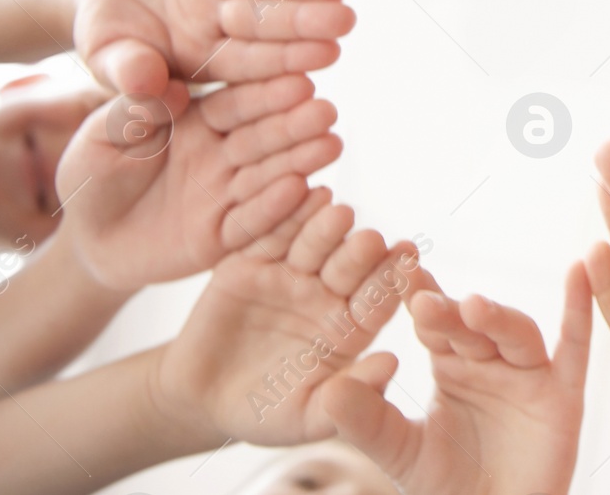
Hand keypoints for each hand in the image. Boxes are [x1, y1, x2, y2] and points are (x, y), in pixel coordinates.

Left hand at [55, 76, 341, 290]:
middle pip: (262, 135)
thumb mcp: (100, 139)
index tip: (295, 78)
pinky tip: (302, 191)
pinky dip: (275, 208)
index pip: (235, 102)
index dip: (263, 92)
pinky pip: (252, 222)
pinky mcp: (226, 235)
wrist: (89, 240)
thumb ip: (133, 114)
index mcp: (199, 118)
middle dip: (294, 123)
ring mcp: (228, 193)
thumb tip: (172, 90)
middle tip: (326, 110)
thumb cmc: (92, 177)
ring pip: (268, 174)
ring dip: (300, 160)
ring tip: (331, 145)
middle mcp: (223, 152)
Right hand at [75, 0, 354, 96]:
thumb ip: (128, 74)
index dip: (284, 59)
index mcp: (202, 53)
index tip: (324, 58)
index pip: (248, 60)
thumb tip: (151, 89)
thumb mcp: (107, 57)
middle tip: (346, 21)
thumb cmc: (109, 34)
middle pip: (265, 19)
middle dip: (304, 21)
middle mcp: (218, 13)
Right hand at [154, 192, 414, 444]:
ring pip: (312, 243)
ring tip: (337, 212)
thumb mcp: (307, 415)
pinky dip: (279, 216)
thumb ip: (351, 393)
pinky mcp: (252, 259)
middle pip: (348, 265)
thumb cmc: (264, 413)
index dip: (392, 283)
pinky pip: (267, 234)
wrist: (200, 399)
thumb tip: (393, 366)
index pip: (376, 300)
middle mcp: (328, 292)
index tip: (408, 265)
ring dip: (324, 227)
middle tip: (371, 239)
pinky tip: (294, 193)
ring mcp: (291, 273)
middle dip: (359, 252)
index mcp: (351, 325)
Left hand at [323, 265, 591, 494]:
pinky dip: (581, 306)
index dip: (419, 297)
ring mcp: (529, 374)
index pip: (434, 322)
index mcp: (451, 364)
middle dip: (450, 312)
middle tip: (423, 301)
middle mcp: (491, 360)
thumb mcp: (400, 453)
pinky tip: (581, 269)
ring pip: (516, 333)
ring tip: (473, 307)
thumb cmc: (447, 487)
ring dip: (497, 317)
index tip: (396, 271)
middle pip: (473, 325)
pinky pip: (574, 346)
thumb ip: (368, 421)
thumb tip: (330, 390)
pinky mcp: (563, 395)